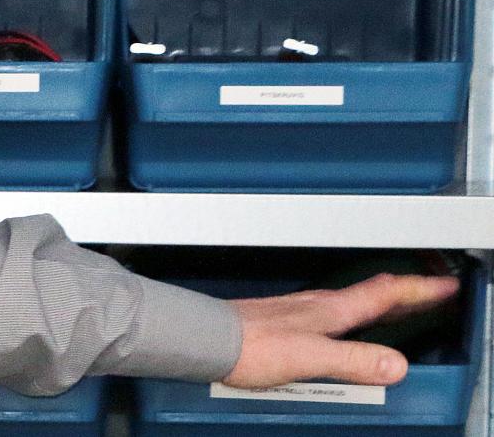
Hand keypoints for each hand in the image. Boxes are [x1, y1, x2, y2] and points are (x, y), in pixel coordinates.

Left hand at [223, 273, 459, 388]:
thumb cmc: (248, 344)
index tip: (446, 285)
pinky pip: (331, 317)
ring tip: (398, 308)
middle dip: (406, 294)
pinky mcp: (283, 324)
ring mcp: (300, 313)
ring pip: (351, 304)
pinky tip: (345, 330)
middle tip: (434, 293)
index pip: (385, 294)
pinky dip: (352, 319)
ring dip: (380, 304)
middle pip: (372, 296)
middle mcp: (318, 306)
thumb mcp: (311, 357)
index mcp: (332, 311)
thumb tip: (394, 365)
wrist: (204, 340)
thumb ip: (352, 360)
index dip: (419, 290)